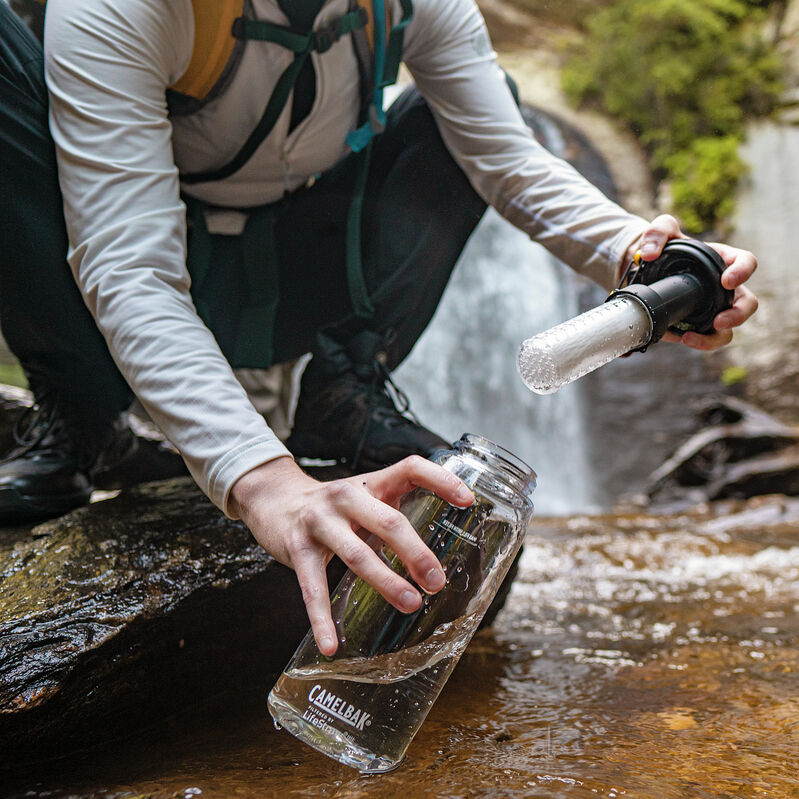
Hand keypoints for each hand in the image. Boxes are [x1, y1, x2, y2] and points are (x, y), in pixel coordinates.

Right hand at [228, 455, 473, 655]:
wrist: (274, 500)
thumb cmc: (333, 506)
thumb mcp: (366, 497)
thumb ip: (395, 513)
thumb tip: (439, 553)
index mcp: (372, 483)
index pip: (410, 468)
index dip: (441, 480)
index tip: (468, 500)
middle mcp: (347, 496)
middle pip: (388, 521)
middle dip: (416, 553)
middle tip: (437, 582)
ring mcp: (321, 522)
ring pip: (357, 554)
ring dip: (386, 582)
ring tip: (410, 605)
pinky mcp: (297, 548)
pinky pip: (312, 588)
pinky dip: (322, 619)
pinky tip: (332, 644)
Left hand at [624, 214, 757, 350]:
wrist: (648, 270)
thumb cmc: (665, 247)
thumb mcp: (661, 231)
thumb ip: (657, 232)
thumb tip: (649, 253)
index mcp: (722, 260)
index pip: (746, 263)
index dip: (742, 272)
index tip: (726, 281)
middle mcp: (723, 287)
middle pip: (747, 303)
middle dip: (738, 314)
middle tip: (719, 321)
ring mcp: (712, 308)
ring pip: (728, 329)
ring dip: (716, 337)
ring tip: (692, 338)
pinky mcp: (697, 324)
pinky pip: (707, 338)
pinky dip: (698, 342)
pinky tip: (681, 338)